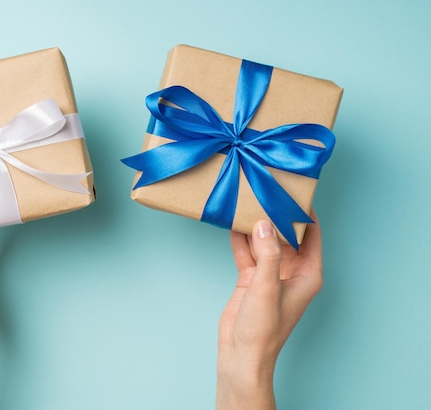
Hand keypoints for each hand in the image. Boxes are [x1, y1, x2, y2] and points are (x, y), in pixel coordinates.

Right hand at [216, 211, 322, 409]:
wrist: (240, 353)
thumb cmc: (263, 329)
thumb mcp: (267, 288)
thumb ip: (267, 254)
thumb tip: (264, 224)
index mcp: (307, 274)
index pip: (312, 235)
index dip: (304, 214)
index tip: (294, 192)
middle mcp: (291, 271)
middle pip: (286, 235)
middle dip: (276, 215)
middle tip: (266, 191)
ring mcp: (270, 274)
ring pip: (265, 241)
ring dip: (256, 225)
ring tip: (247, 202)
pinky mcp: (251, 278)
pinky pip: (248, 251)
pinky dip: (241, 238)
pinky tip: (233, 222)